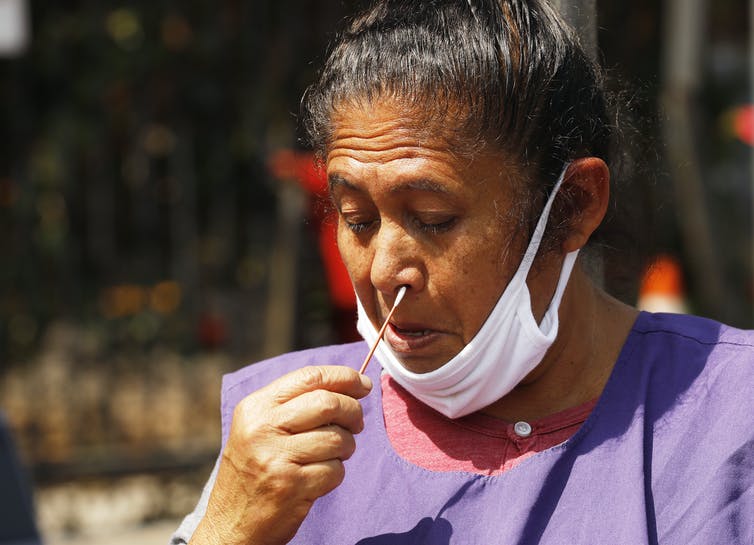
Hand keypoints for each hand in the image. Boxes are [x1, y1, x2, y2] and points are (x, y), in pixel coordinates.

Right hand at [189, 365, 371, 544]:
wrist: (230, 525)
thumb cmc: (253, 470)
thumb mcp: (258, 428)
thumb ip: (295, 404)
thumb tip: (349, 385)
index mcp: (255, 408)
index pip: (309, 377)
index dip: (343, 377)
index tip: (363, 384)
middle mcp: (262, 429)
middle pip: (328, 403)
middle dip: (353, 411)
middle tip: (357, 423)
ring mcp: (276, 458)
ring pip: (337, 438)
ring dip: (347, 446)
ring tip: (335, 453)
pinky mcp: (292, 486)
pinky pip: (335, 470)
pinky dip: (337, 472)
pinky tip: (320, 476)